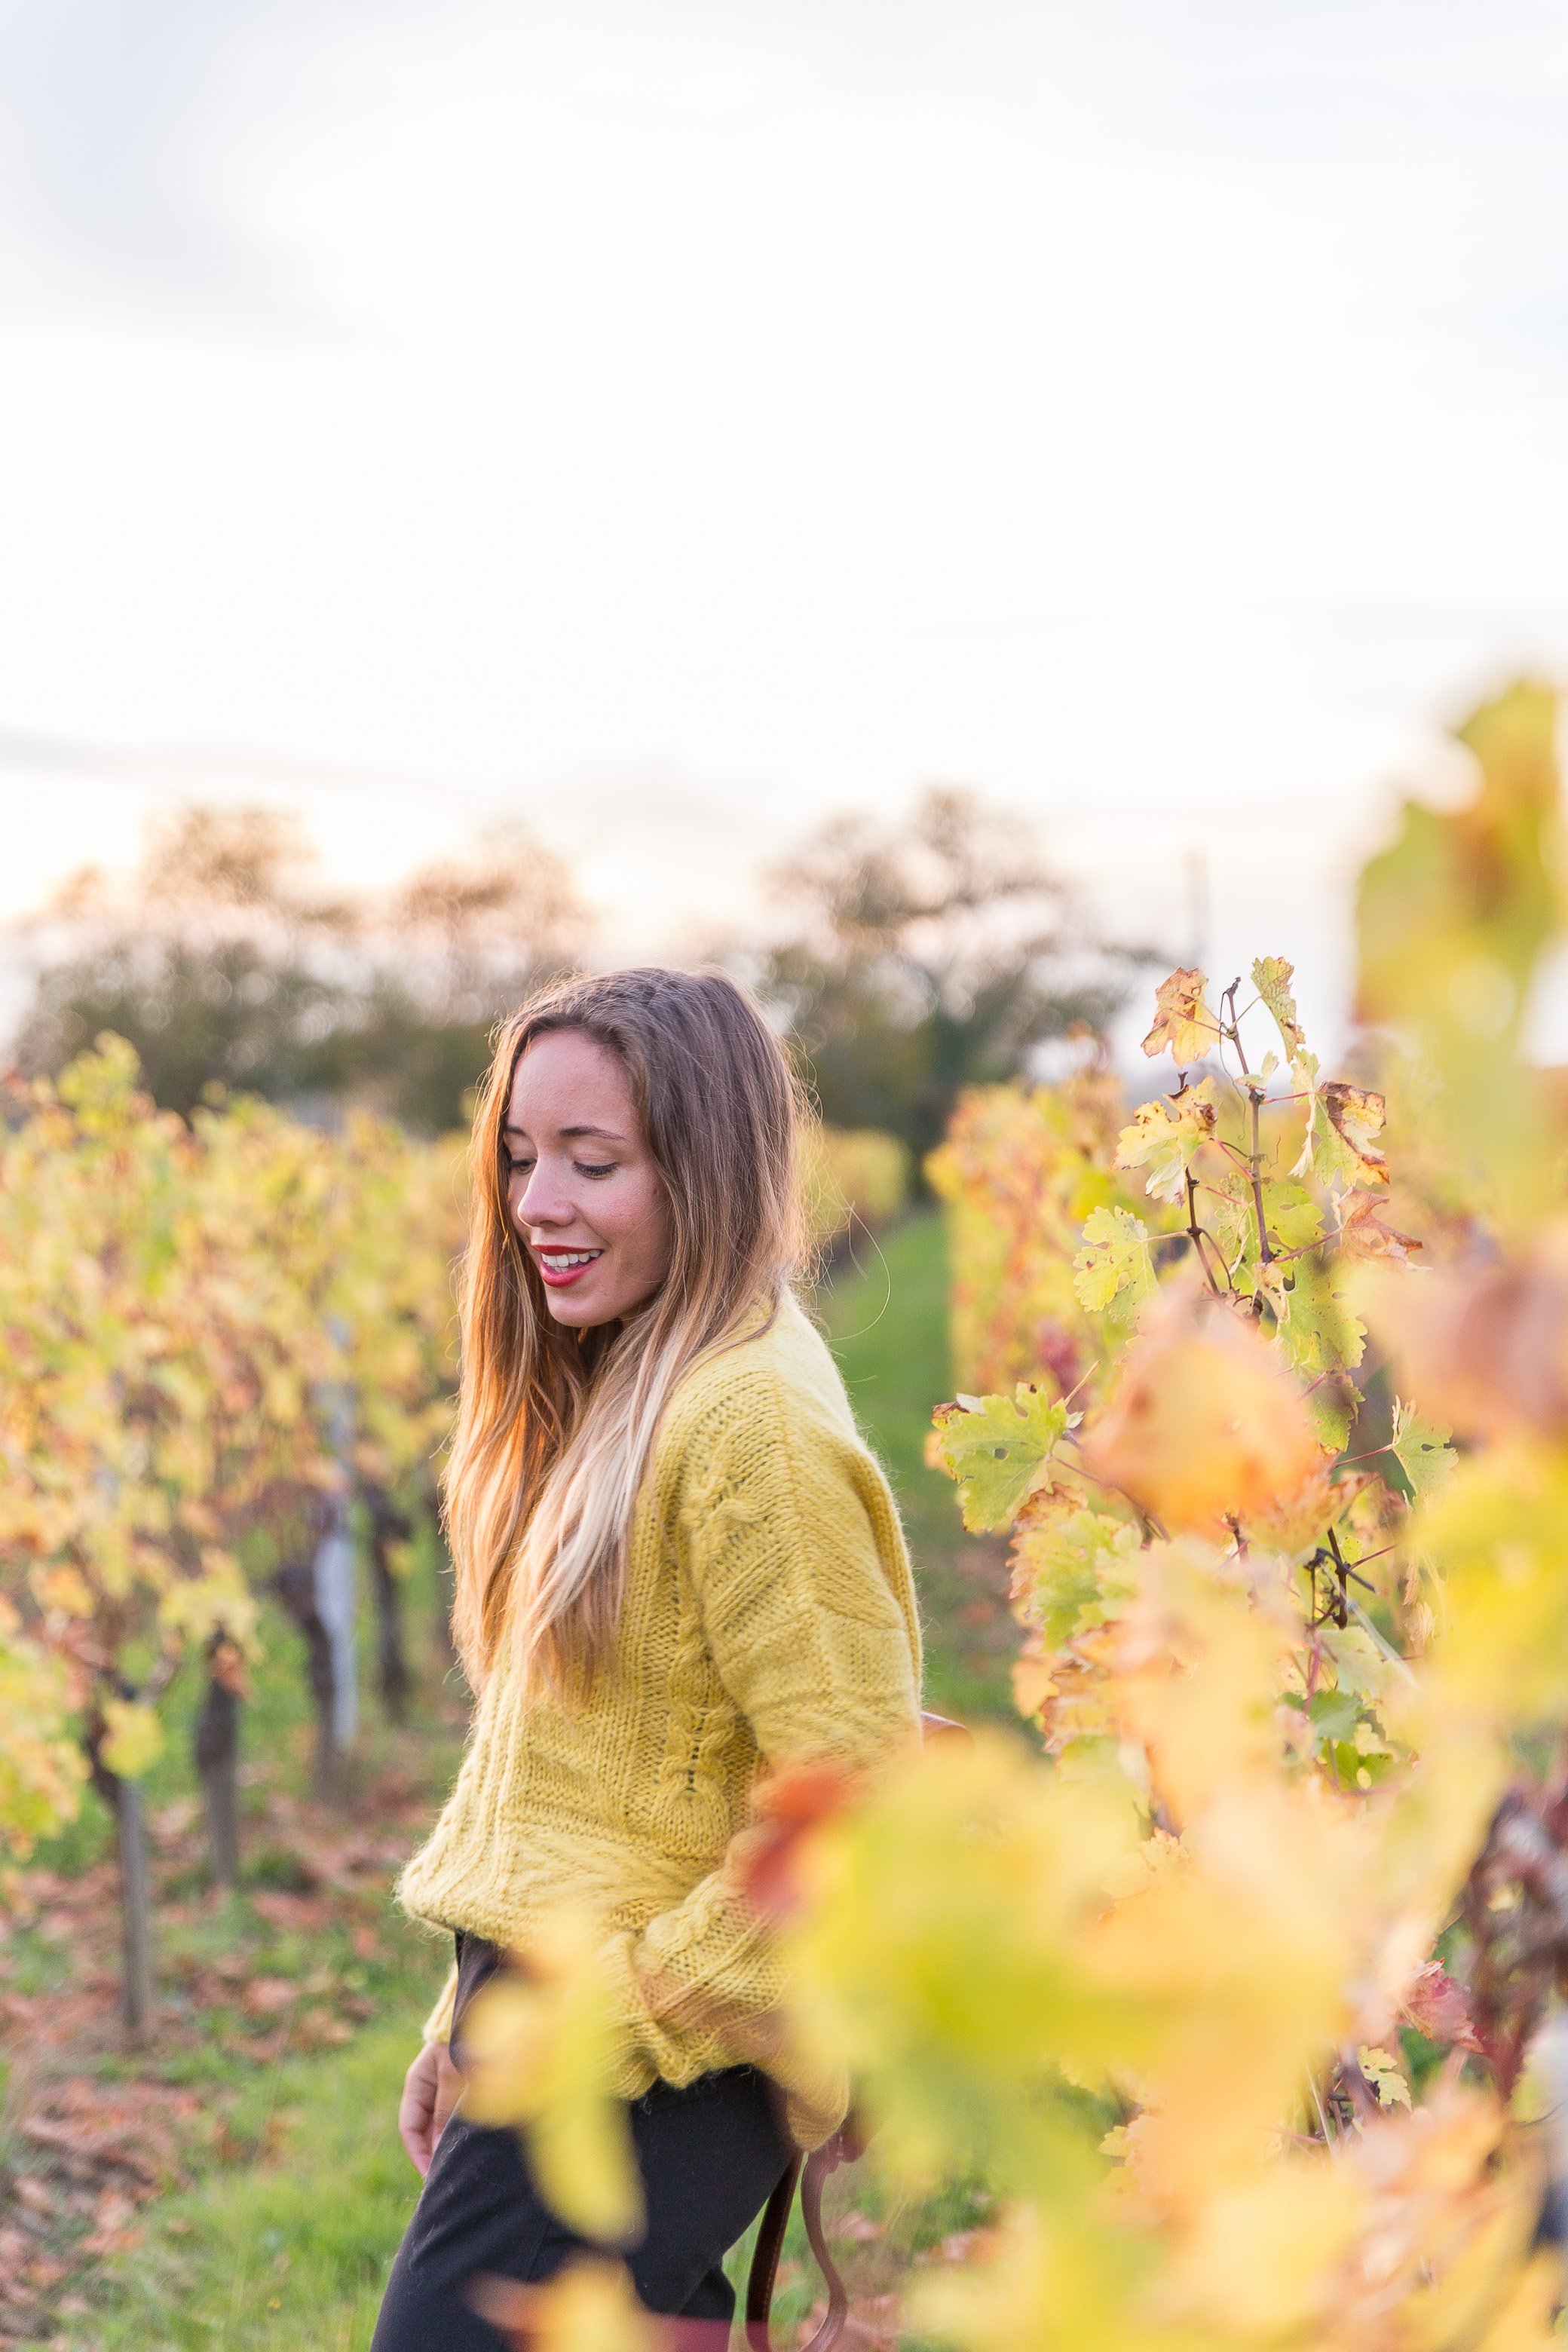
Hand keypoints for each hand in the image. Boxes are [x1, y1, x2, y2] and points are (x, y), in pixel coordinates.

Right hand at [399, 2038, 463, 2176]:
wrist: (484, 2011)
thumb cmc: (465, 2038)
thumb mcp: (452, 2073)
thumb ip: (446, 2108)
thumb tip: (439, 2148)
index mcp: (417, 2082)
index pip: (409, 2128)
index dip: (418, 2155)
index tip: (431, 2176)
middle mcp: (428, 2088)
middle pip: (424, 2132)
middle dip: (433, 2155)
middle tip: (447, 2179)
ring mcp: (445, 2090)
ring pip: (441, 2128)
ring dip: (447, 2145)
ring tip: (460, 2167)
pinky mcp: (464, 2091)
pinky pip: (456, 2119)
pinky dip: (460, 2134)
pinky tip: (471, 2147)